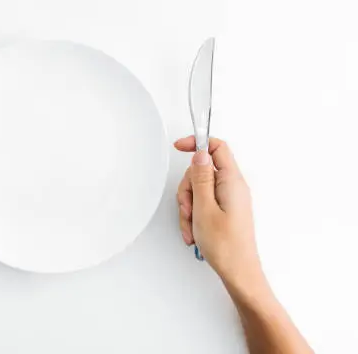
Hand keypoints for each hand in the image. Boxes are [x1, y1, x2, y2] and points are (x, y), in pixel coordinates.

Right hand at [175, 136, 261, 286]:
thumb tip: (200, 154)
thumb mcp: (205, 208)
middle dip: (187, 189)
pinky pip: (203, 203)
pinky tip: (194, 232)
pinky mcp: (225, 210)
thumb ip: (201, 178)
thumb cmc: (226, 246)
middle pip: (201, 171)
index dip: (197, 144)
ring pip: (198, 189)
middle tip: (188, 208)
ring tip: (192, 226)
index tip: (179, 147)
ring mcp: (229, 199)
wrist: (239, 273)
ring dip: (189, 206)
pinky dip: (194, 215)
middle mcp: (233, 187)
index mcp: (232, 182)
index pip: (217, 148)